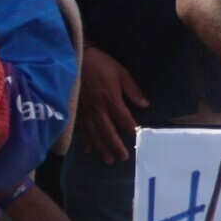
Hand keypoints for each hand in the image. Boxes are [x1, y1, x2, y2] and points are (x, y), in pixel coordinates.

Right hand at [76, 46, 147, 163]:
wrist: (76, 59)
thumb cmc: (101, 65)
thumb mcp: (121, 73)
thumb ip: (132, 90)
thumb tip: (145, 105)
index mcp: (111, 99)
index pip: (123, 119)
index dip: (130, 129)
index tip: (136, 137)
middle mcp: (98, 109)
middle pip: (108, 131)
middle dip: (116, 146)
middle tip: (123, 158)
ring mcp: (85, 111)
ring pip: (94, 134)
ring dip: (101, 148)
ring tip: (108, 160)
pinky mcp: (76, 111)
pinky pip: (81, 129)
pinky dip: (84, 140)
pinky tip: (88, 150)